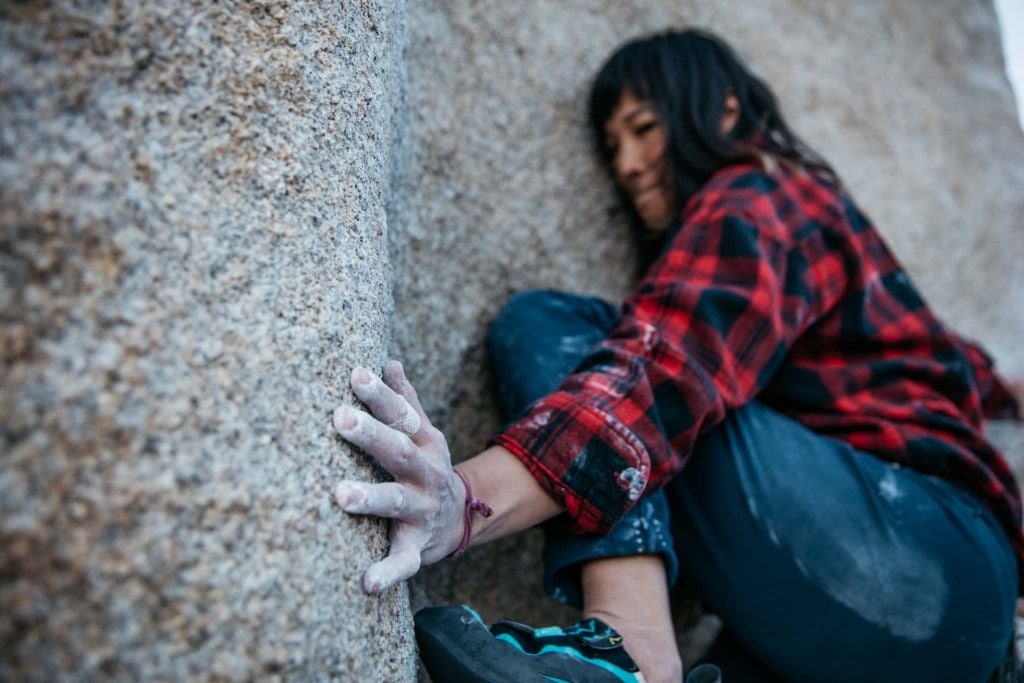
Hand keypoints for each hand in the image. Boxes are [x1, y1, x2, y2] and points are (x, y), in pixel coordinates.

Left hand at [332, 361, 465, 592]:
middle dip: (371, 436)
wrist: (462, 521)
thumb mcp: (424, 434)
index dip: (381, 396)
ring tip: (340, 495)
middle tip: (341, 419)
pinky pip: (403, 561)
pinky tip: (367, 582)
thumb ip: (406, 402)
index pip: (402, 415)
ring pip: (397, 502)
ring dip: (371, 497)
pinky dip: (388, 572)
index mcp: (425, 444)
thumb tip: (388, 362)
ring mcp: (422, 511)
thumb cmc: (427, 469)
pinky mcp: (416, 547)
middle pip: (399, 451)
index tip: (356, 375)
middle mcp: (425, 474)